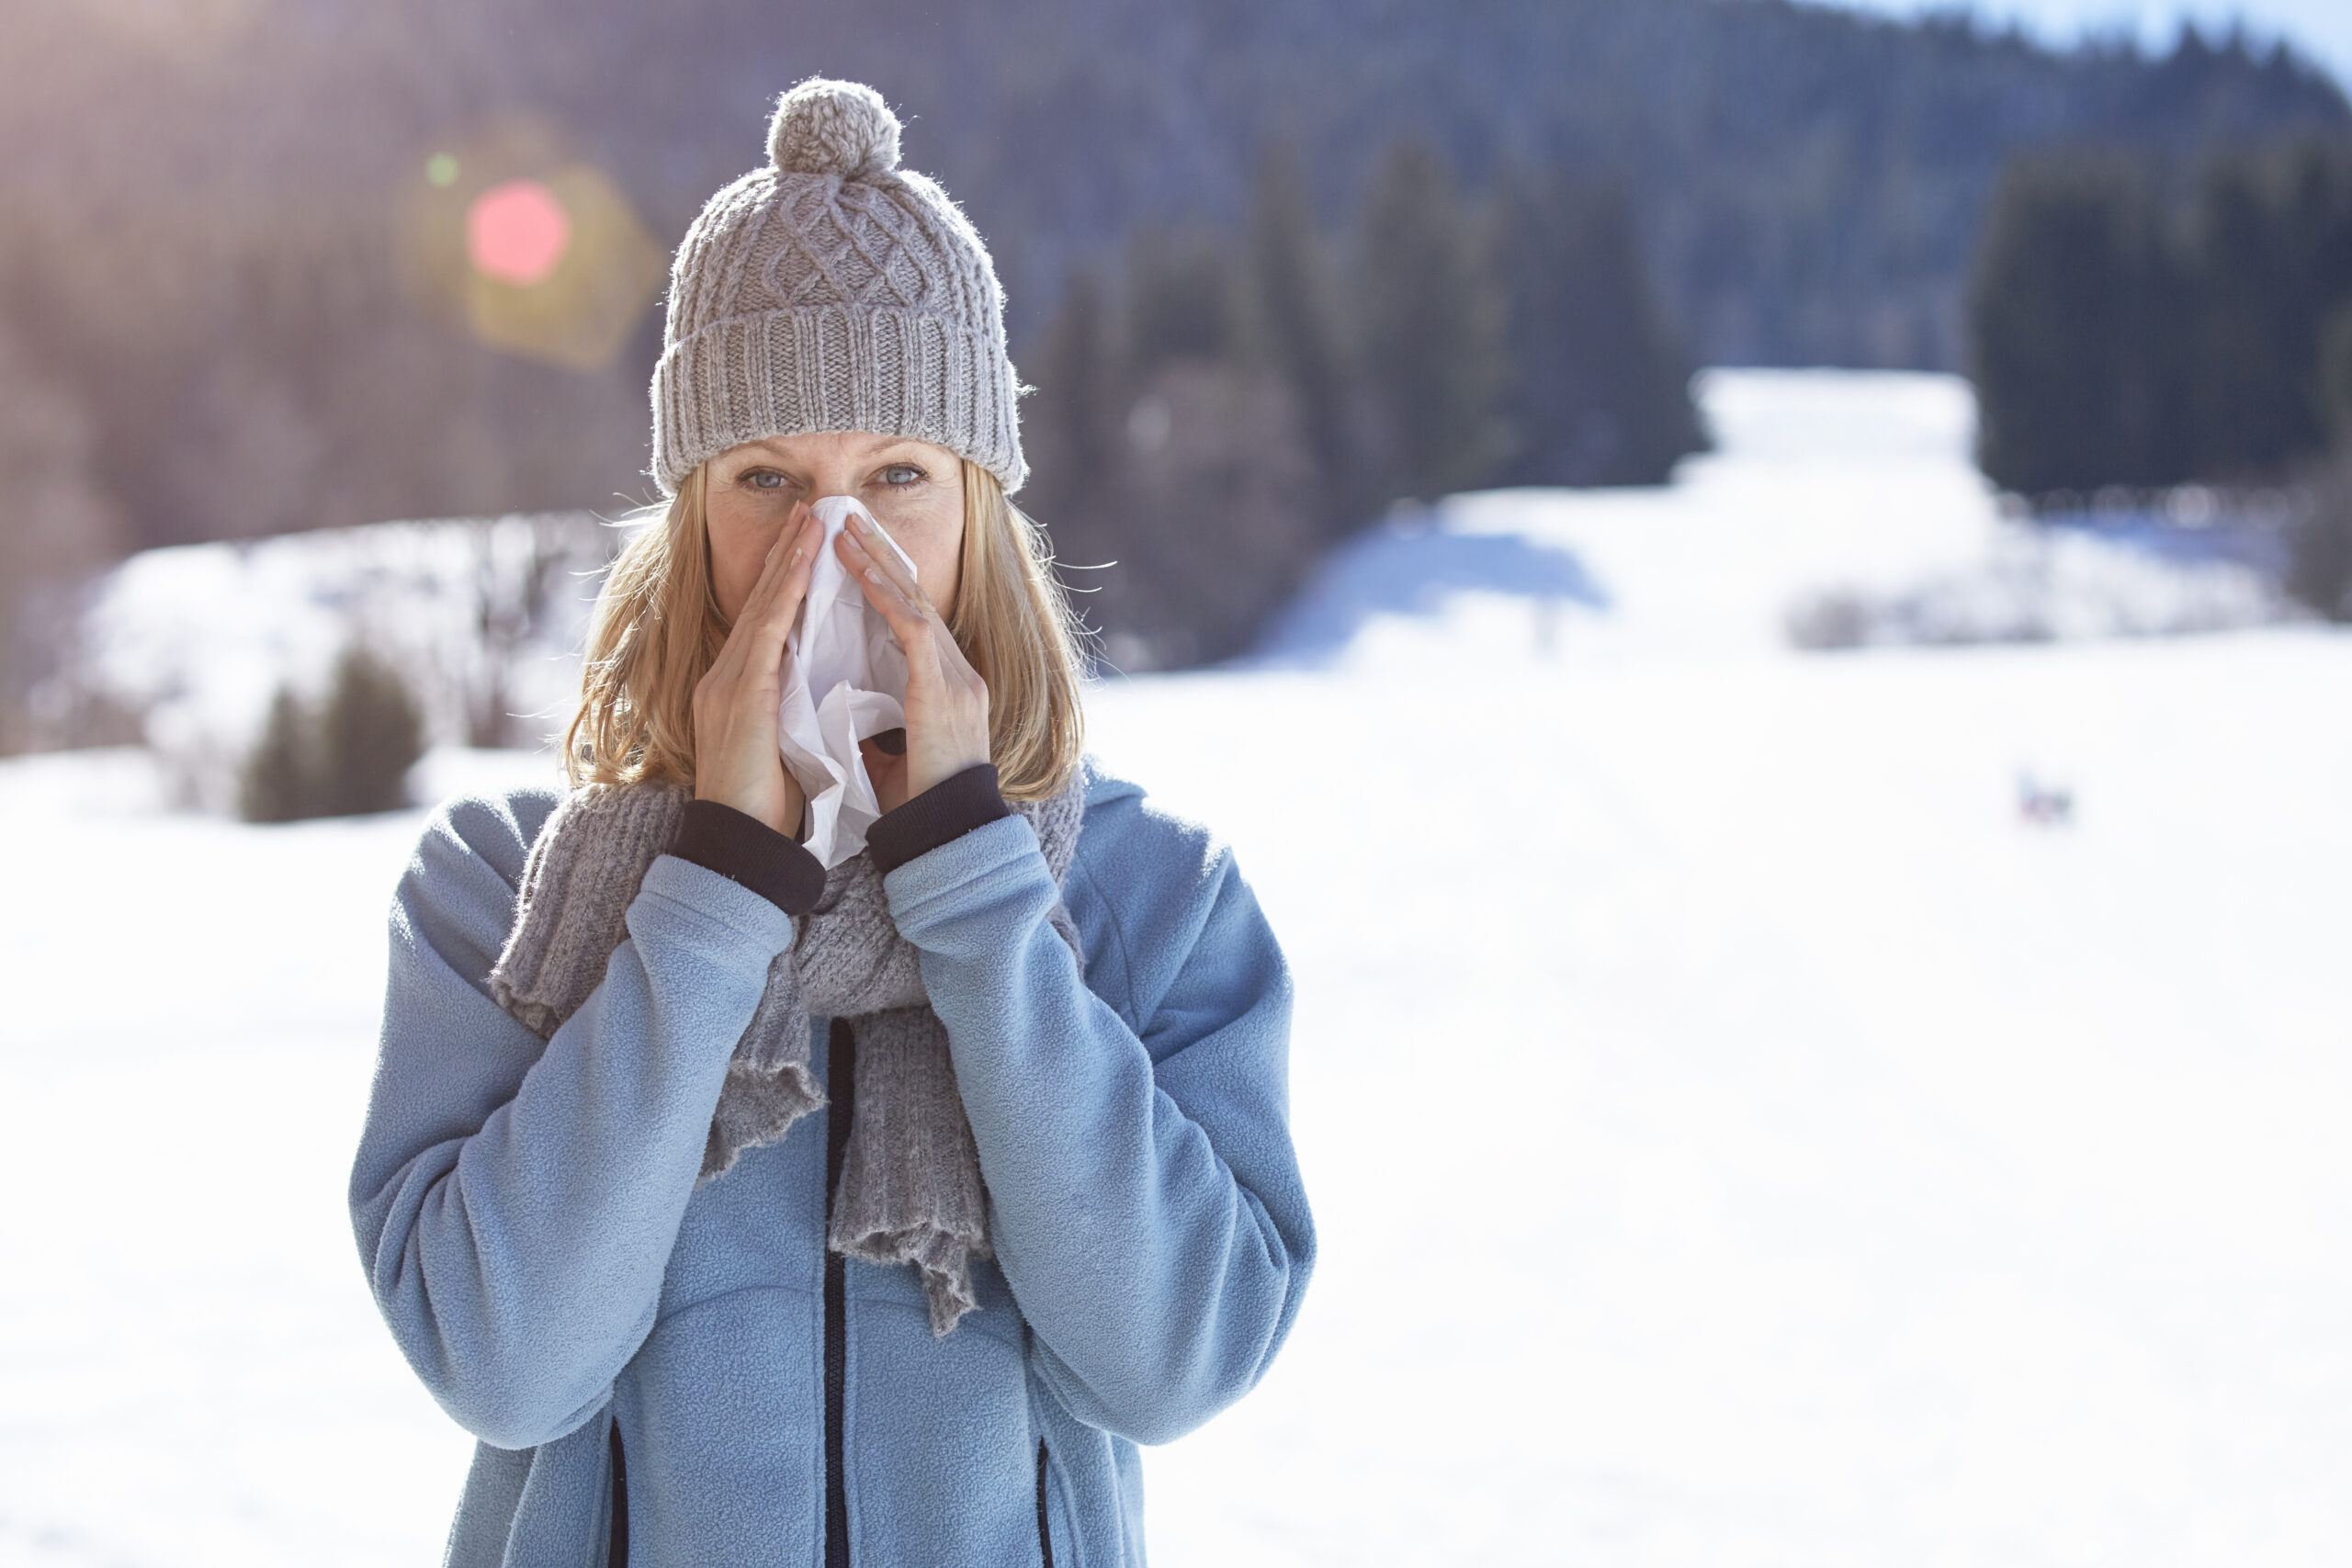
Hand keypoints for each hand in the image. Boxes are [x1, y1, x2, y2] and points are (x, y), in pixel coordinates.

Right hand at [691, 508, 818, 834]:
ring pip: (762, 606)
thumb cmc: (766, 806)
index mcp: (734, 690)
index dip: (783, 580)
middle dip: (785, 555)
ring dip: (788, 559)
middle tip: (808, 512)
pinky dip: (785, 594)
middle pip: (758, 602)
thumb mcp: (782, 745)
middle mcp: (723, 678)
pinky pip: (766, 632)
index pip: (762, 622)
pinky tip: (804, 564)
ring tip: (811, 520)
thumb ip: (791, 711)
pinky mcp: (741, 695)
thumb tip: (818, 692)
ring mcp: (727, 683)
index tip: (805, 545)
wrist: (740, 842)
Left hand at [836, 508, 989, 811]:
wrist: (947, 836)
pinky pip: (912, 625)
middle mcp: (958, 674)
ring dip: (877, 562)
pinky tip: (857, 568)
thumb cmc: (919, 808)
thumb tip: (841, 717)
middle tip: (847, 521)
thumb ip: (873, 728)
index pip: (914, 623)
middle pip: (918, 598)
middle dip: (882, 557)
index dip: (885, 586)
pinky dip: (883, 593)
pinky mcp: (942, 687)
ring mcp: (956, 677)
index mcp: (948, 689)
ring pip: (914, 601)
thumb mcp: (891, 756)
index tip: (854, 557)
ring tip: (844, 530)